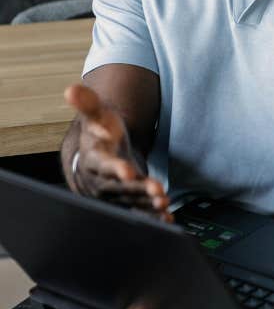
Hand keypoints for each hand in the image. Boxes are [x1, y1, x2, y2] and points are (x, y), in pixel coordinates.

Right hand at [65, 83, 171, 220]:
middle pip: (120, 188)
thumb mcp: (96, 115)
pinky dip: (151, 217)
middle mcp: (102, 181)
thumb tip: (71, 89)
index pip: (103, 165)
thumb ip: (88, 103)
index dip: (115, 168)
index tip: (127, 171)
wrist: (96, 154)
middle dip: (138, 190)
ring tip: (164, 204)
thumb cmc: (99, 133)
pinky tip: (166, 219)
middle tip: (157, 191)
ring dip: (147, 206)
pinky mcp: (126, 201)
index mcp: (94, 159)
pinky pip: (138, 212)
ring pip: (130, 202)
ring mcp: (114, 194)